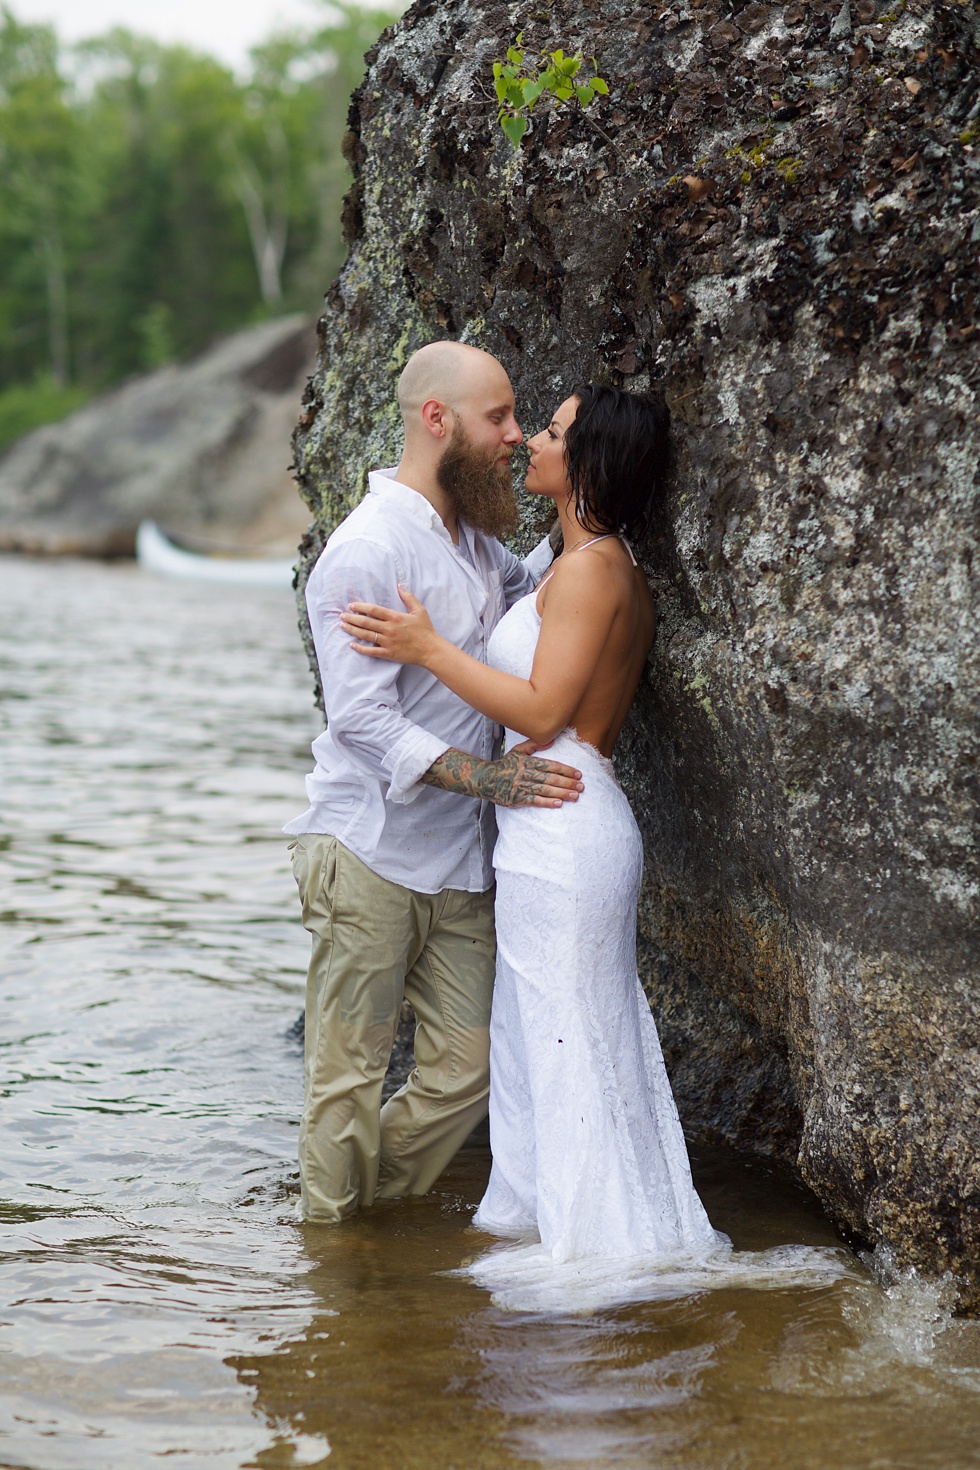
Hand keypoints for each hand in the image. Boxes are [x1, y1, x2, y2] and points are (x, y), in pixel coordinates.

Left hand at [341, 586, 437, 665]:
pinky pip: (371, 651)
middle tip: (342, 616)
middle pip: (366, 622)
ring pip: (365, 635)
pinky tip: (352, 645)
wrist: (430, 650)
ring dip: (352, 630)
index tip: (351, 605)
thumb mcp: (419, 610)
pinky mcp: (388, 653)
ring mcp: (388, 642)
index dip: (360, 607)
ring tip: (343, 626)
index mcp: (395, 617)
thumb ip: (408, 597)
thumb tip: (399, 585)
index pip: (373, 610)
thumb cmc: (425, 629)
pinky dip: (360, 648)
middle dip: (351, 618)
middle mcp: (389, 629)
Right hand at [422, 747, 582, 806]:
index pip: (551, 765)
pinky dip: (547, 802)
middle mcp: (527, 774)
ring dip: (563, 793)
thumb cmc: (504, 764)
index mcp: (528, 762)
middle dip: (568, 782)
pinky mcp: (518, 799)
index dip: (566, 770)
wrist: (485, 779)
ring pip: (546, 790)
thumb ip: (534, 745)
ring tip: (576, 795)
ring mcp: (522, 787)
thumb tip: (552, 740)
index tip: (578, 773)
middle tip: (582, 786)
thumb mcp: (517, 751)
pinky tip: (559, 804)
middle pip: (551, 778)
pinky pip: (535, 801)